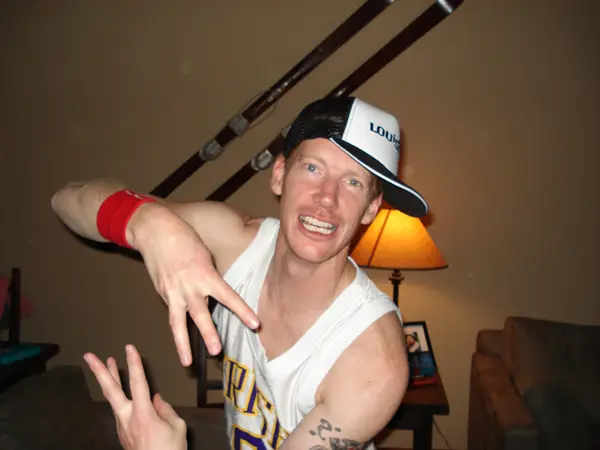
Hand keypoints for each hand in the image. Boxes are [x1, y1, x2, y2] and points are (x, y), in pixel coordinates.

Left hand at [84, 345, 186, 449]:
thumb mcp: (177, 427)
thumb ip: (166, 410)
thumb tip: (157, 399)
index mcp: (143, 413)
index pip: (138, 382)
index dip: (134, 363)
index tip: (129, 347)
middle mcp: (127, 417)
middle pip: (111, 390)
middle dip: (100, 371)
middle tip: (89, 356)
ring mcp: (122, 427)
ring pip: (113, 399)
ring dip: (110, 380)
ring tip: (108, 365)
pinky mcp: (123, 435)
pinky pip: (121, 412)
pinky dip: (121, 398)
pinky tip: (126, 395)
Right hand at [130, 203, 258, 363]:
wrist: (154, 229)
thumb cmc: (184, 238)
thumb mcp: (204, 254)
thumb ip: (210, 276)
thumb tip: (215, 291)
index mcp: (205, 275)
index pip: (228, 297)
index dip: (242, 311)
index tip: (255, 324)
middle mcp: (189, 286)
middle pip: (200, 315)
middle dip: (208, 334)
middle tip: (216, 351)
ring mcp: (172, 292)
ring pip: (177, 323)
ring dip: (182, 344)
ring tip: (187, 362)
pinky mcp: (162, 293)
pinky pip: (172, 312)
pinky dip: (177, 325)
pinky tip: (181, 338)